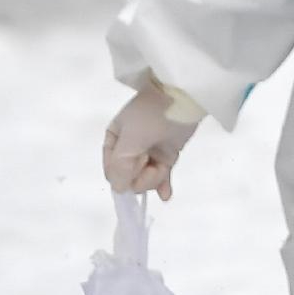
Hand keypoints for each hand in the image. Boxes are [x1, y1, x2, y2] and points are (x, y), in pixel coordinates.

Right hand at [103, 82, 198, 199]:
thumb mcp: (130, 139)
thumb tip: (119, 189)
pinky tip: (165, 195)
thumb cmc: (151, 114)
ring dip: (154, 178)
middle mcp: (128, 149)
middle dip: (140, 176)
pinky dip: (162, 186)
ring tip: (162, 166)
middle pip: (128, 179)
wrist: (182, 99)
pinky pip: (161, 177)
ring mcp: (148, 153)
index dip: (123, 173)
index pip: (111, 172)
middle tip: (149, 159)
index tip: (136, 161)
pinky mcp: (166, 156)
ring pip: (145, 180)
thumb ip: (120, 167)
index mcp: (113, 141)